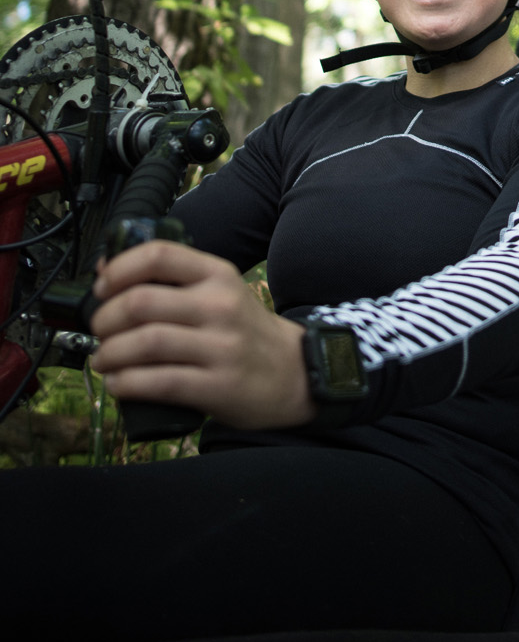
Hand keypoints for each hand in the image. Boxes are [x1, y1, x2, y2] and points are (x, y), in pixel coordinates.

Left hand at [88, 240, 316, 429]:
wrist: (294, 372)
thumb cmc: (244, 331)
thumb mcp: (219, 291)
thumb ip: (172, 279)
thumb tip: (106, 268)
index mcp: (217, 275)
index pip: (158, 255)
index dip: (119, 269)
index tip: (102, 287)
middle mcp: (220, 306)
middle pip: (140, 302)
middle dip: (104, 319)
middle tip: (100, 331)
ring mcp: (221, 347)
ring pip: (144, 343)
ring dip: (109, 354)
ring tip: (104, 360)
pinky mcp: (218, 386)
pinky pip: (158, 382)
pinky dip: (126, 384)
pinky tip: (120, 383)